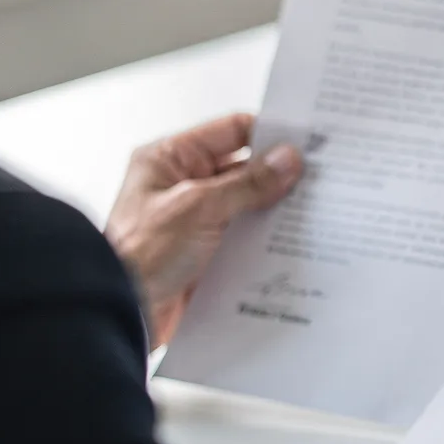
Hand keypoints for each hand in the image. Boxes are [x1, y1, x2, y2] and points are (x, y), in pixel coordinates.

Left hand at [104, 114, 301, 346]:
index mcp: (170, 159)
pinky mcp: (207, 252)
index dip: (270, 133)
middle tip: (320, 180)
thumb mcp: (197, 208)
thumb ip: (247, 183)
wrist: (123, 312)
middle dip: (280, 175)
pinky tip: (293, 243)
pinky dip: (268, 239)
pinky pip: (247, 238)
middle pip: (245, 168)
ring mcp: (197, 220)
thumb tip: (286, 160)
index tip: (307, 142)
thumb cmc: (138, 255)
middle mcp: (183, 185)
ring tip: (313, 212)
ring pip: (250, 205)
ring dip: (276, 210)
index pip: (231, 131)